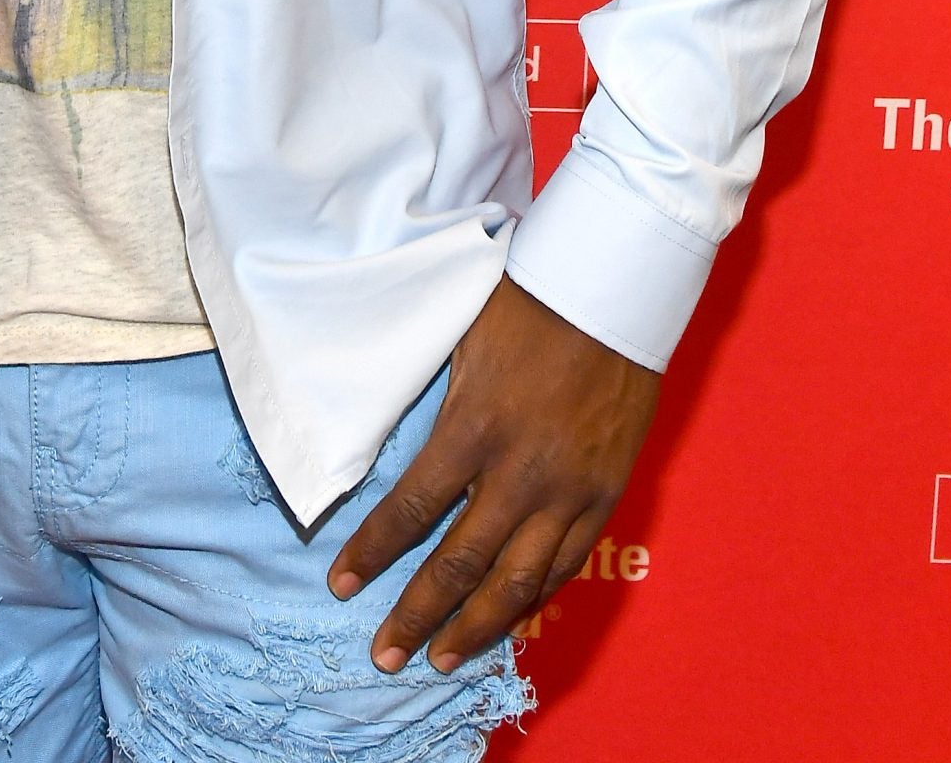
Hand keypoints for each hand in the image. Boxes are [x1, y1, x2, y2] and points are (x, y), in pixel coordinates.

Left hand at [329, 275, 659, 670]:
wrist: (610, 290)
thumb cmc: (524, 303)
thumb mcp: (458, 340)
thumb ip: (431, 400)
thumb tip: (381, 435)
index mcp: (474, 427)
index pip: (411, 508)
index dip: (372, 552)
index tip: (340, 586)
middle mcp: (522, 472)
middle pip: (461, 563)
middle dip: (417, 614)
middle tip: (384, 656)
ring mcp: (569, 489)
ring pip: (517, 580)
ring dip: (475, 626)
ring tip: (441, 659)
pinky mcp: (605, 493)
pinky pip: (565, 562)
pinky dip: (534, 597)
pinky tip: (509, 621)